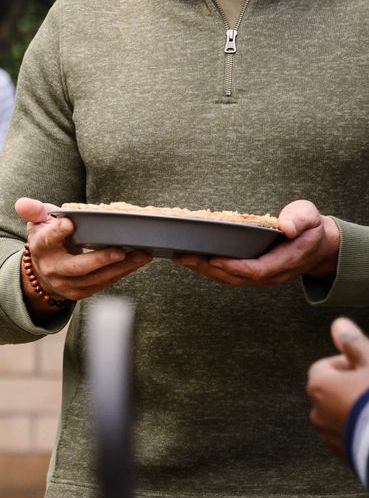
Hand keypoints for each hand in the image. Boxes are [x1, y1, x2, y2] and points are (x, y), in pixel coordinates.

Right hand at [14, 197, 151, 308]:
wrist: (45, 271)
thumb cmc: (48, 239)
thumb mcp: (38, 222)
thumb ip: (34, 211)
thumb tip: (22, 203)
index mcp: (40, 248)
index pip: (47, 240)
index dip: (56, 232)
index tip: (68, 223)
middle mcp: (52, 269)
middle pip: (77, 267)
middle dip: (99, 259)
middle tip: (120, 250)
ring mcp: (67, 284)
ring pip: (96, 278)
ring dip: (121, 267)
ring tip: (142, 255)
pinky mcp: (82, 292)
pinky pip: (104, 283)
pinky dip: (123, 272)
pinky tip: (138, 261)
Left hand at [176, 200, 340, 287]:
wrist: (318, 244)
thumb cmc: (311, 227)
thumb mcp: (310, 218)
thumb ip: (300, 220)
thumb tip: (288, 226)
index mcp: (286, 261)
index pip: (256, 270)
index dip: (233, 267)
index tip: (211, 258)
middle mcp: (272, 274)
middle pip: (236, 277)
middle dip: (207, 268)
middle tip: (182, 256)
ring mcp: (261, 277)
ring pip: (229, 279)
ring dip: (203, 270)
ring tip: (179, 257)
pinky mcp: (252, 273)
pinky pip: (228, 275)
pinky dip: (208, 268)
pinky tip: (190, 258)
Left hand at [307, 317, 368, 459]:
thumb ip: (354, 343)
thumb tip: (338, 324)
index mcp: (319, 387)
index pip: (324, 367)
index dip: (347, 362)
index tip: (366, 364)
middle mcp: (318, 413)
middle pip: (333, 392)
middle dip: (354, 388)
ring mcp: (332, 438)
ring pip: (342, 416)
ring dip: (357, 410)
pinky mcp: (348, 458)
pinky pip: (352, 437)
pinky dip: (363, 430)